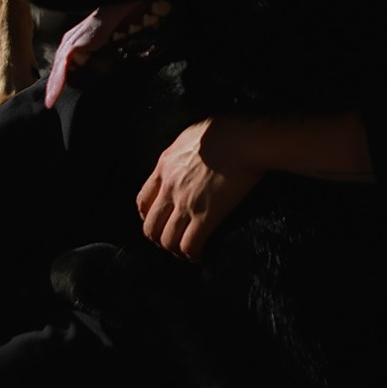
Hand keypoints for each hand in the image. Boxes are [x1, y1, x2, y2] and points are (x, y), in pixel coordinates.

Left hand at [137, 117, 261, 260]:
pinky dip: (193, 255)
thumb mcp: (190, 136)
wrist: (244, 139)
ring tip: (187, 253)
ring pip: (167, 240)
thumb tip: (184, 160)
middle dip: (159, 239)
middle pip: (151, 226)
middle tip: (173, 242)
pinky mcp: (206, 216)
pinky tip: (201, 256)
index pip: (142, 201)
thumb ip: (180, 153)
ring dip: (175, 250)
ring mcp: (186, 203)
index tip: (159, 222)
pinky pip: (190, 245)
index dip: (148, 217)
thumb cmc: (225, 131)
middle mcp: (169, 188)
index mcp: (164, 167)